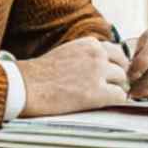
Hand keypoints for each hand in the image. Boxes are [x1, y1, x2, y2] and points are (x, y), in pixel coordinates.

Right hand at [15, 38, 130, 116]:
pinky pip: (119, 96)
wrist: (25, 86)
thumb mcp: (68, 52)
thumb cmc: (41, 73)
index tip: (106, 75)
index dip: (113, 66)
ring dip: (113, 89)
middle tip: (105, 88)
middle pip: (122, 66)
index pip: (116, 52)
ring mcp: (98, 72)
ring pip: (122, 81)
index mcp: (90, 44)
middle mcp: (97, 54)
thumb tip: (104, 63)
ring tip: (97, 96)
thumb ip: (87, 54)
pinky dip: (113, 101)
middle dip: (116, 78)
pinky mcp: (97, 92)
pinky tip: (99, 103)